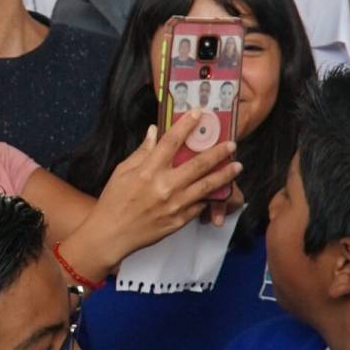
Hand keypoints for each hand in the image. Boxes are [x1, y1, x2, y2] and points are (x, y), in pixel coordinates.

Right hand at [62, 117, 240, 275]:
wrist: (111, 235)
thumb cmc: (113, 201)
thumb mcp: (122, 172)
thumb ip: (142, 152)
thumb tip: (155, 131)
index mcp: (148, 171)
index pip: (171, 142)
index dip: (186, 125)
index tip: (198, 114)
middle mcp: (165, 186)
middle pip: (199, 164)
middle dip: (218, 152)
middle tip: (232, 144)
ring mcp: (175, 204)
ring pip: (207, 185)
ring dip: (225, 174)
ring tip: (237, 166)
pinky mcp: (180, 220)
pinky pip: (200, 205)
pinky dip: (210, 196)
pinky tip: (218, 189)